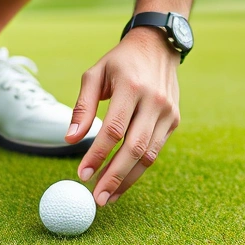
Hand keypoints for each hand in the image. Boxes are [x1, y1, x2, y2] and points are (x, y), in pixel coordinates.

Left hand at [66, 27, 180, 205]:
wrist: (158, 46)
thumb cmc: (120, 61)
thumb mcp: (94, 75)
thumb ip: (82, 107)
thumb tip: (70, 140)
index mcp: (132, 87)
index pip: (114, 129)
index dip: (98, 154)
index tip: (82, 174)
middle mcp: (154, 101)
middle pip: (134, 148)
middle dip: (115, 177)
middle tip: (97, 198)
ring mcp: (168, 113)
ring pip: (148, 155)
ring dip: (127, 180)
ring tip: (108, 197)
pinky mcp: (174, 121)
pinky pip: (155, 150)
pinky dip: (139, 169)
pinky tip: (122, 181)